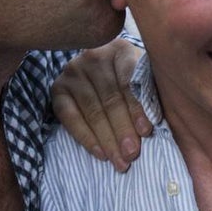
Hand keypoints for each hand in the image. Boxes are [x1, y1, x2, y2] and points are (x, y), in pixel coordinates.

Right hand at [51, 39, 149, 172]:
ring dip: (108, 139)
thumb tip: (154, 125)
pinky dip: (86, 138)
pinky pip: (70, 117)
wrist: (103, 72)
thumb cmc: (132, 80)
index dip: (138, 108)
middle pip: (111, 99)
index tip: (147, 131)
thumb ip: (150, 93)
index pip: (129, 81)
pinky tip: (100, 153)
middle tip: (133, 154)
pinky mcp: (58, 88)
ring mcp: (72, 71)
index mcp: (120, 50)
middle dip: (123, 130)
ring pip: (93, 111)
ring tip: (120, 160)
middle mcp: (93, 56)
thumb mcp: (145, 78)